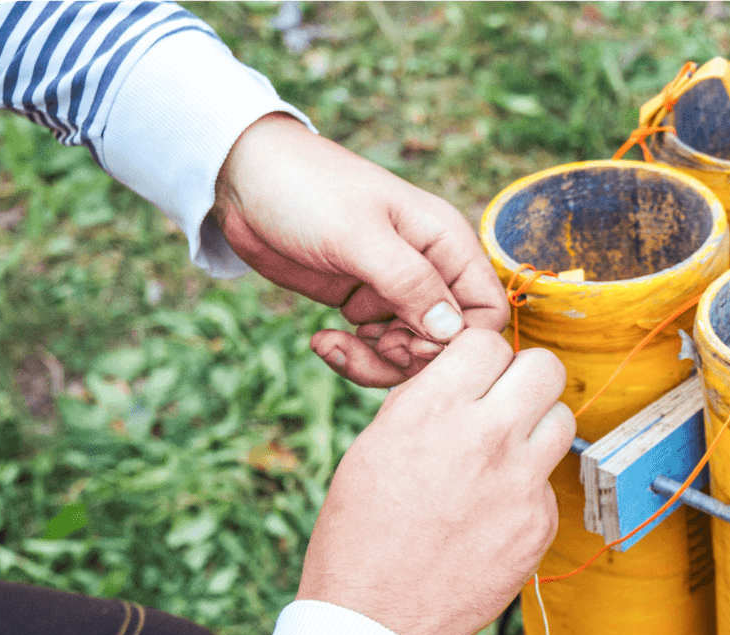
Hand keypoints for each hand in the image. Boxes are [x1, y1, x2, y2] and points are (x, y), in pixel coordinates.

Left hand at [212, 113, 506, 386]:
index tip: (408, 343)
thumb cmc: (306, 189)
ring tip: (333, 345)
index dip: (458, 342)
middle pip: (449, 342)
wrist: (242, 177)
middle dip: (411, 358)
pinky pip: (376, 349)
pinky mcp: (364, 304)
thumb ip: (410, 283)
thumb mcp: (357, 235)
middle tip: (368, 346)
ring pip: (412, 352)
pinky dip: (352, 355)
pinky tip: (321, 340)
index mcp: (446, 243)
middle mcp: (431, 270)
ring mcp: (396, 290)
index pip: (487, 312)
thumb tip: (453, 333)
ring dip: (376, 362)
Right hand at [296, 329, 573, 634]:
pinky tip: (495, 509)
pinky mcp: (541, 522)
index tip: (476, 376)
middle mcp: (486, 437)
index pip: (489, 342)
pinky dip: (530, 487)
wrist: (376, 618)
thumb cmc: (361, 535)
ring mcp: (521, 482)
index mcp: (434, 410)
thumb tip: (460, 380)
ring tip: (506, 451)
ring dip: (538, 426)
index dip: (483, 357)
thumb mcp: (375, 446)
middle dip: (525, 378)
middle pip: (545, 368)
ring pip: (563, 419)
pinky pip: (551, 481)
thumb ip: (427, 404)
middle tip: (506, 401)